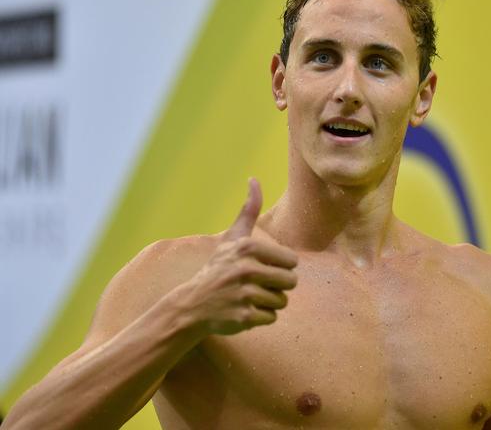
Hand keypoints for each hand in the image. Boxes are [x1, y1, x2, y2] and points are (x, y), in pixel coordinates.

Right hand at [185, 178, 297, 334]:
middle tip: (255, 285)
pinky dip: (260, 317)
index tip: (260, 268)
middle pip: (291, 282)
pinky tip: (243, 311)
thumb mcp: (232, 238)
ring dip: (269, 303)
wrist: (192, 305)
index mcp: (248, 247)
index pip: (292, 261)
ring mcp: (245, 294)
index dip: (280, 267)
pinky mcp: (244, 317)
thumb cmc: (218, 268)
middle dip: (277, 286)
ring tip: (248, 298)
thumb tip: (254, 179)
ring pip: (282, 301)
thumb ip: (248, 210)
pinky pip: (271, 318)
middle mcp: (246, 269)